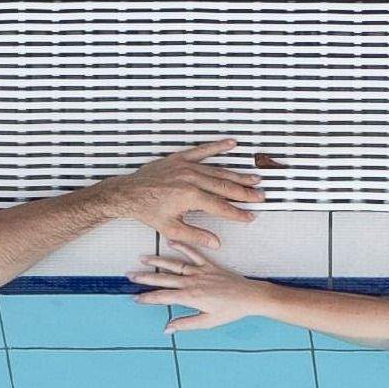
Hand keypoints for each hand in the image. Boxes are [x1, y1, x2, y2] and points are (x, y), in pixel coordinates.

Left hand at [118, 140, 264, 240]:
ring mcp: (186, 167)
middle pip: (225, 187)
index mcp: (190, 197)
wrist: (128, 194)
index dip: (238, 213)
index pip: (221, 207)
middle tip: (260, 196)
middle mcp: (191, 180)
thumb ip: (195, 235)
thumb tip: (215, 243)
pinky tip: (231, 144)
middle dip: (245, 193)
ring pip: (218, 171)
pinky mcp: (179, 159)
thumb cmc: (147, 211)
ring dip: (238, 175)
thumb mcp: (171, 229)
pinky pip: (201, 151)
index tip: (250, 216)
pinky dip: (217, 146)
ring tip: (254, 178)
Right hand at [130, 243, 266, 332]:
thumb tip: (167, 329)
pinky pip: (193, 254)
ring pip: (174, 265)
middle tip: (130, 275)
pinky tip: (171, 242)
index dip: (148, 298)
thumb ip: (186, 324)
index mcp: (191, 297)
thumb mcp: (208, 322)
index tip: (136, 298)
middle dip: (145, 277)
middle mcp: (192, 282)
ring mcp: (200, 272)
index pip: (164, 297)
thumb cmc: (231, 311)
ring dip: (157, 261)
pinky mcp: (209, 265)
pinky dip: (183, 247)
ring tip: (142, 258)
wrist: (250, 297)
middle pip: (164, 279)